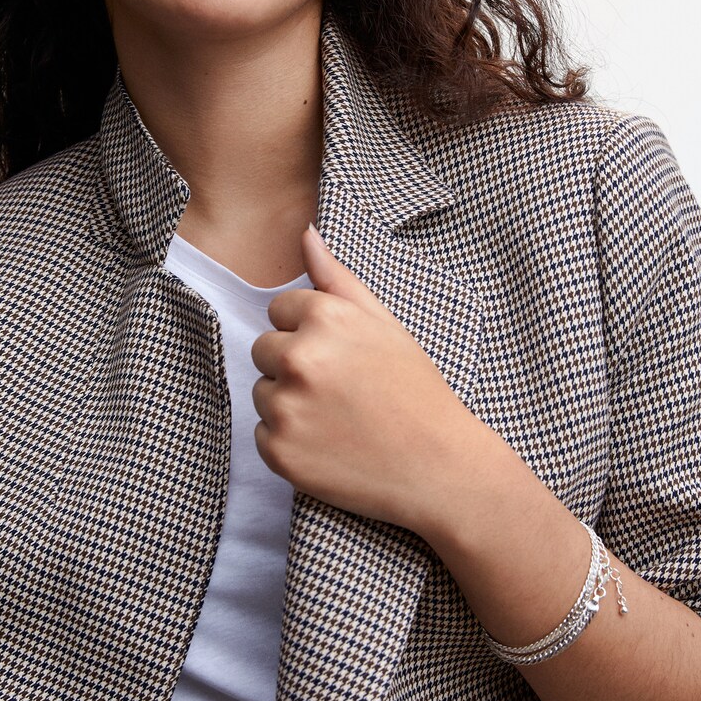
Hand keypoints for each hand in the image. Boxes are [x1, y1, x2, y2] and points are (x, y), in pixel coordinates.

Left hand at [251, 225, 476, 530]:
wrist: (438, 467)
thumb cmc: (415, 391)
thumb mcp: (383, 324)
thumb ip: (336, 278)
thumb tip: (305, 233)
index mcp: (324, 319)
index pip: (280, 311)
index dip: (311, 333)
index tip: (343, 357)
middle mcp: (299, 359)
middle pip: (264, 349)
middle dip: (294, 366)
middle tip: (341, 390)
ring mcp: (286, 408)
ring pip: (262, 392)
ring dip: (289, 404)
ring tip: (338, 418)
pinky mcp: (278, 451)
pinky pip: (263, 434)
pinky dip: (289, 442)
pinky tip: (329, 446)